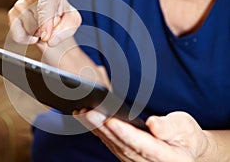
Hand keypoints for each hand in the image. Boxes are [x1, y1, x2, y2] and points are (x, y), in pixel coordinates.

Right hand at [8, 0, 80, 45]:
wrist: (53, 22)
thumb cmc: (63, 17)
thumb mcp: (73, 22)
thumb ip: (65, 30)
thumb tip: (49, 40)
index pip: (45, 4)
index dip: (45, 22)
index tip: (46, 37)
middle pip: (36, 21)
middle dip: (48, 31)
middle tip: (53, 26)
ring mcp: (20, 4)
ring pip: (28, 29)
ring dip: (39, 35)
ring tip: (44, 28)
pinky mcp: (12, 16)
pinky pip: (18, 35)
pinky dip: (27, 41)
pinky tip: (34, 35)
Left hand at [74, 110, 214, 161]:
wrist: (184, 149)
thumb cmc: (185, 136)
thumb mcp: (185, 128)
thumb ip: (170, 127)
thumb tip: (153, 124)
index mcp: (164, 157)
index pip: (140, 144)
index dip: (124, 132)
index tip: (110, 119)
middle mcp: (145, 161)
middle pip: (121, 143)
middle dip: (103, 127)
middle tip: (88, 111)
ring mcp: (133, 160)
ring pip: (111, 143)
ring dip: (95, 128)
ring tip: (82, 112)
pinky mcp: (125, 154)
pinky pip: (109, 143)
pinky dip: (97, 130)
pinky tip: (85, 118)